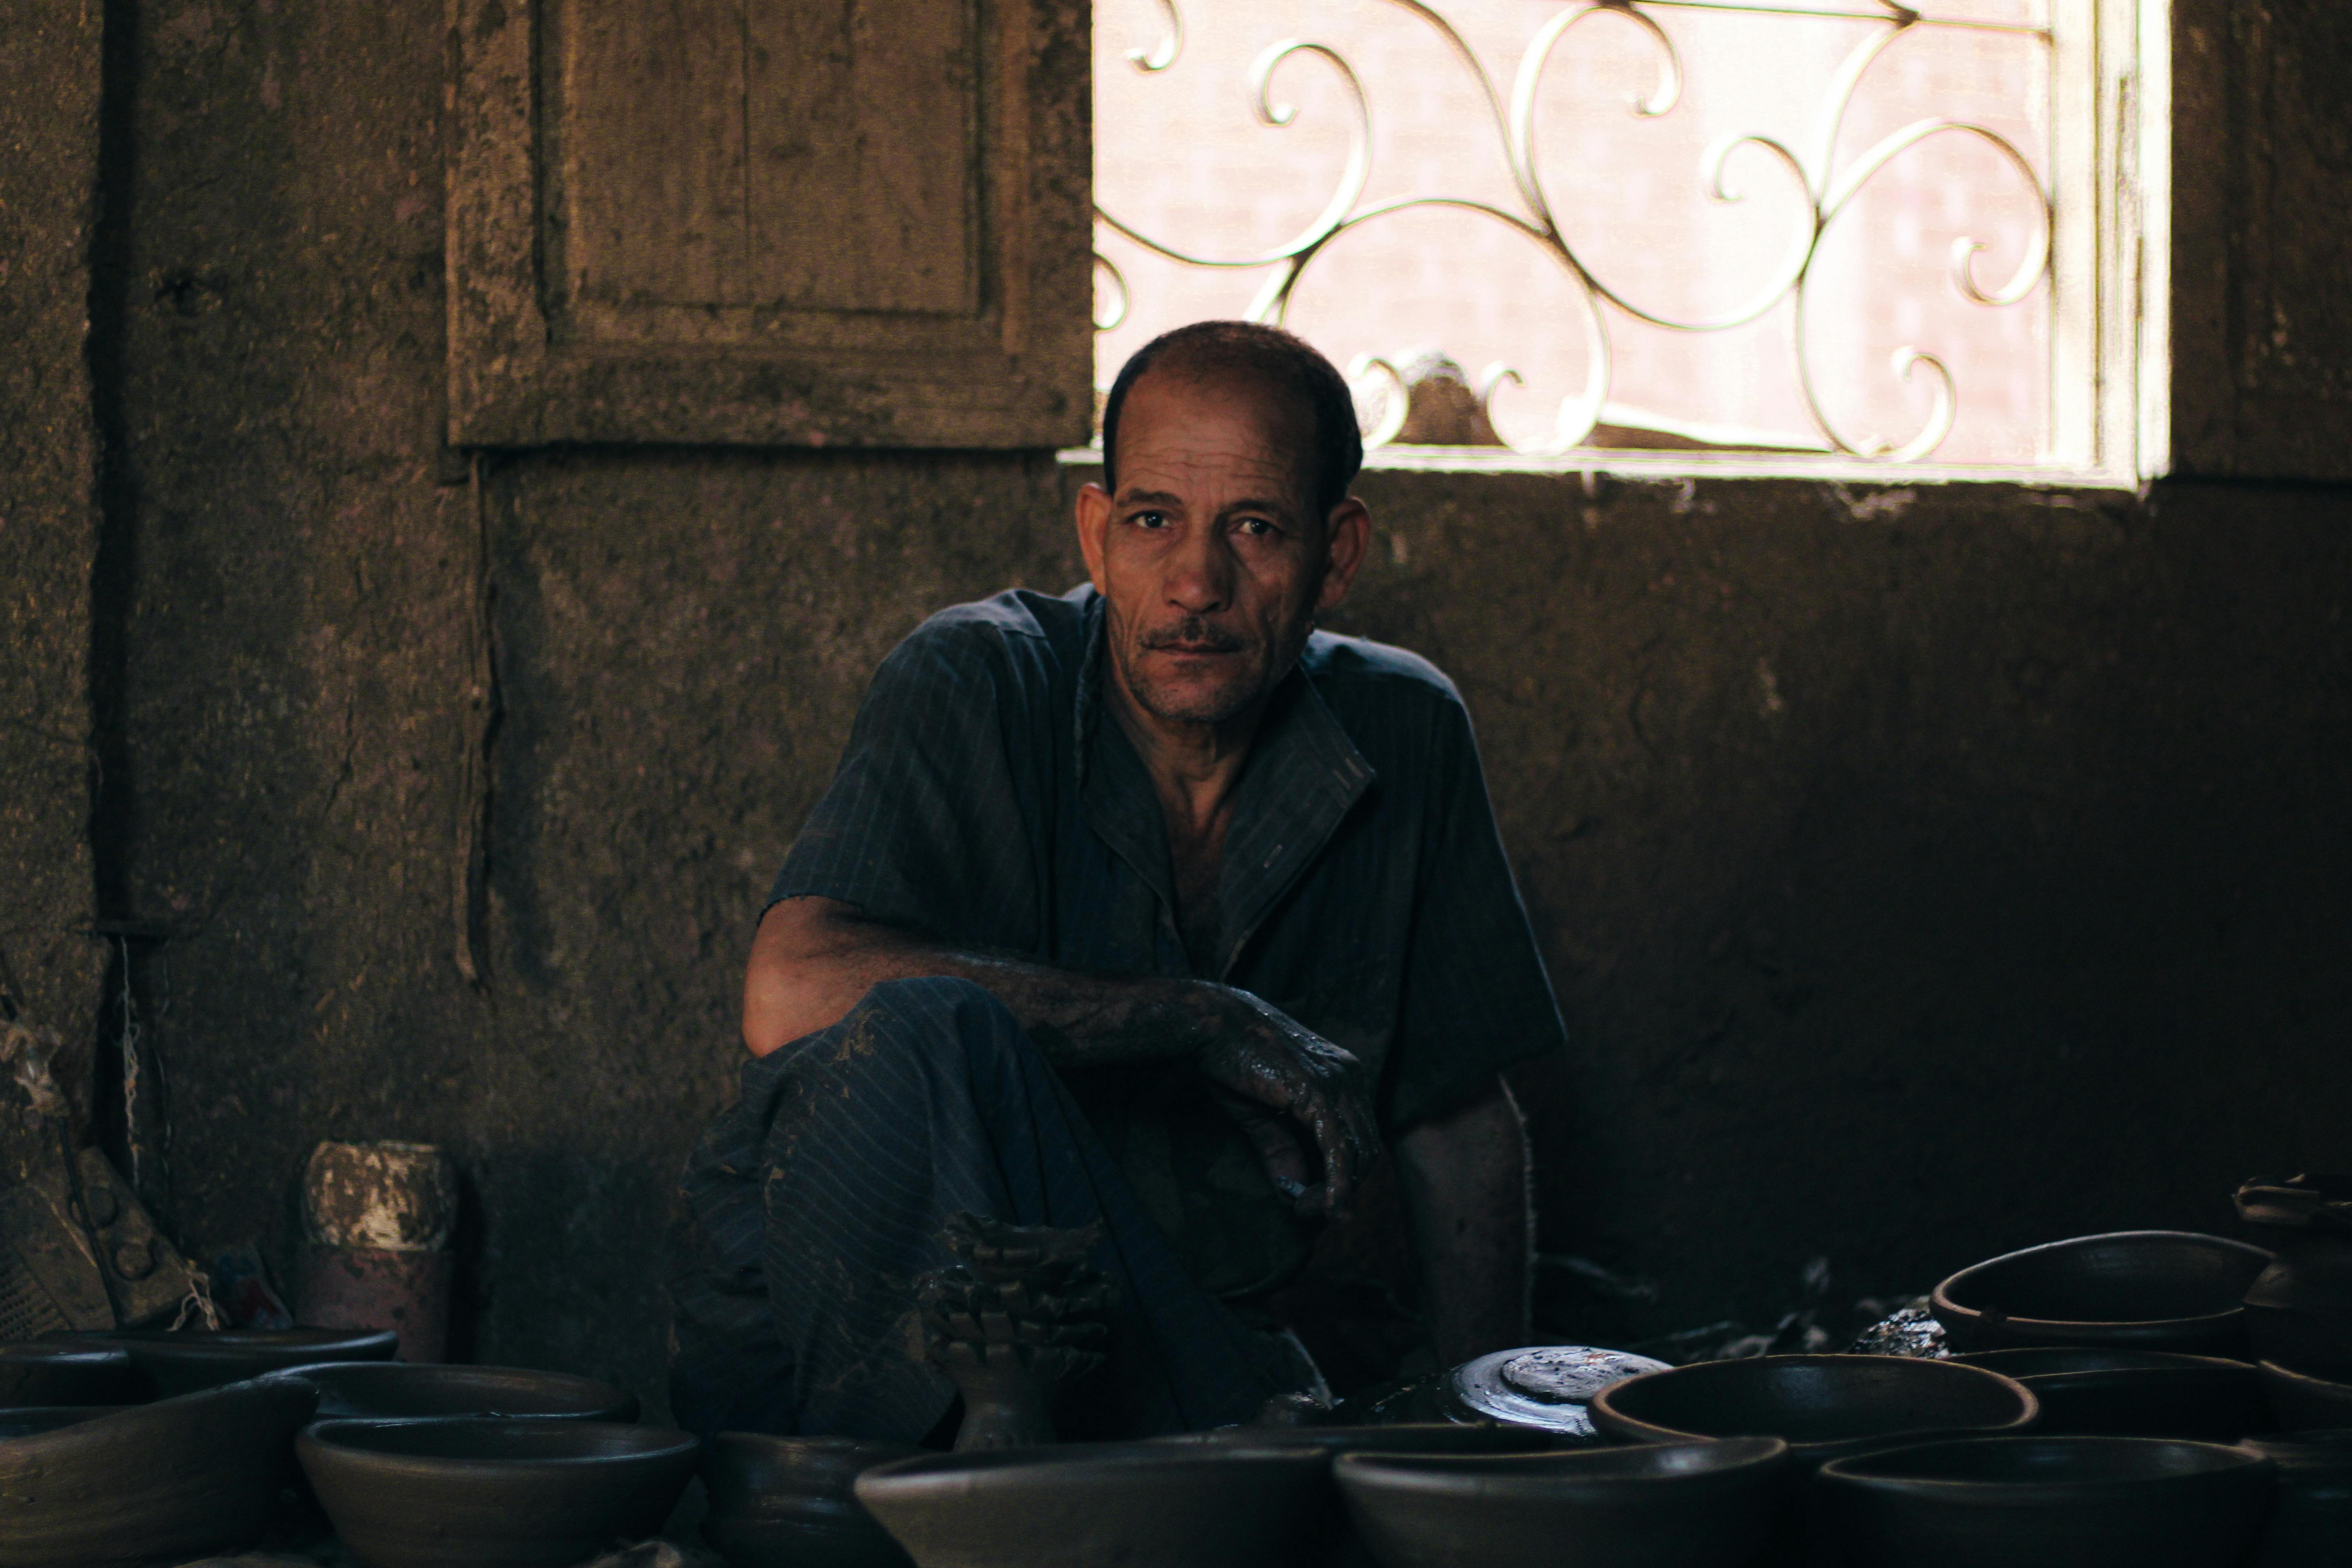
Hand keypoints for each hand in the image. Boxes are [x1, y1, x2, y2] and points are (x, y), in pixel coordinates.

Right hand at [1192, 990, 1381, 1217]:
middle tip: (1310, 1213)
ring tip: (1306, 1211)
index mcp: (1343, 1076)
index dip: (1342, 1176)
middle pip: (1364, 1149)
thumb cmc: (1231, 1062)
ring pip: (1357, 1153)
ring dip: (1336, 1193)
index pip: (1358, 1137)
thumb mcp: (1261, 1116)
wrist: (1210, 1024)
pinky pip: (1337, 1148)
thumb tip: (1293, 1193)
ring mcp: (1337, 1083)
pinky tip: (1327, 1207)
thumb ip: (1281, 1151)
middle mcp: (1350, 1077)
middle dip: (1343, 1189)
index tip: (1313, 1202)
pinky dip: (1336, 1184)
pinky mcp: (1317, 1092)